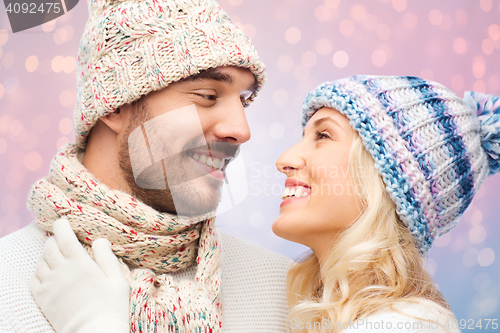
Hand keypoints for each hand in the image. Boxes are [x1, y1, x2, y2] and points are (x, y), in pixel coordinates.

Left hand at [30, 218, 129, 332]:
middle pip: (49, 247)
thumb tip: (99, 240)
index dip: (61, 225)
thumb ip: (107, 257)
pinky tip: (48, 273)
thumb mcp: (117, 280)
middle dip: (54, 240)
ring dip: (47, 255)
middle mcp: (62, 272)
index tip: (63, 221)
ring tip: (57, 257)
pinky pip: (34, 279)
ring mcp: (50, 286)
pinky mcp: (43, 299)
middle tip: (61, 240)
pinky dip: (39, 272)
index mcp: (81, 264)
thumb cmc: (111, 307)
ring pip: (41, 262)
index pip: (64, 237)